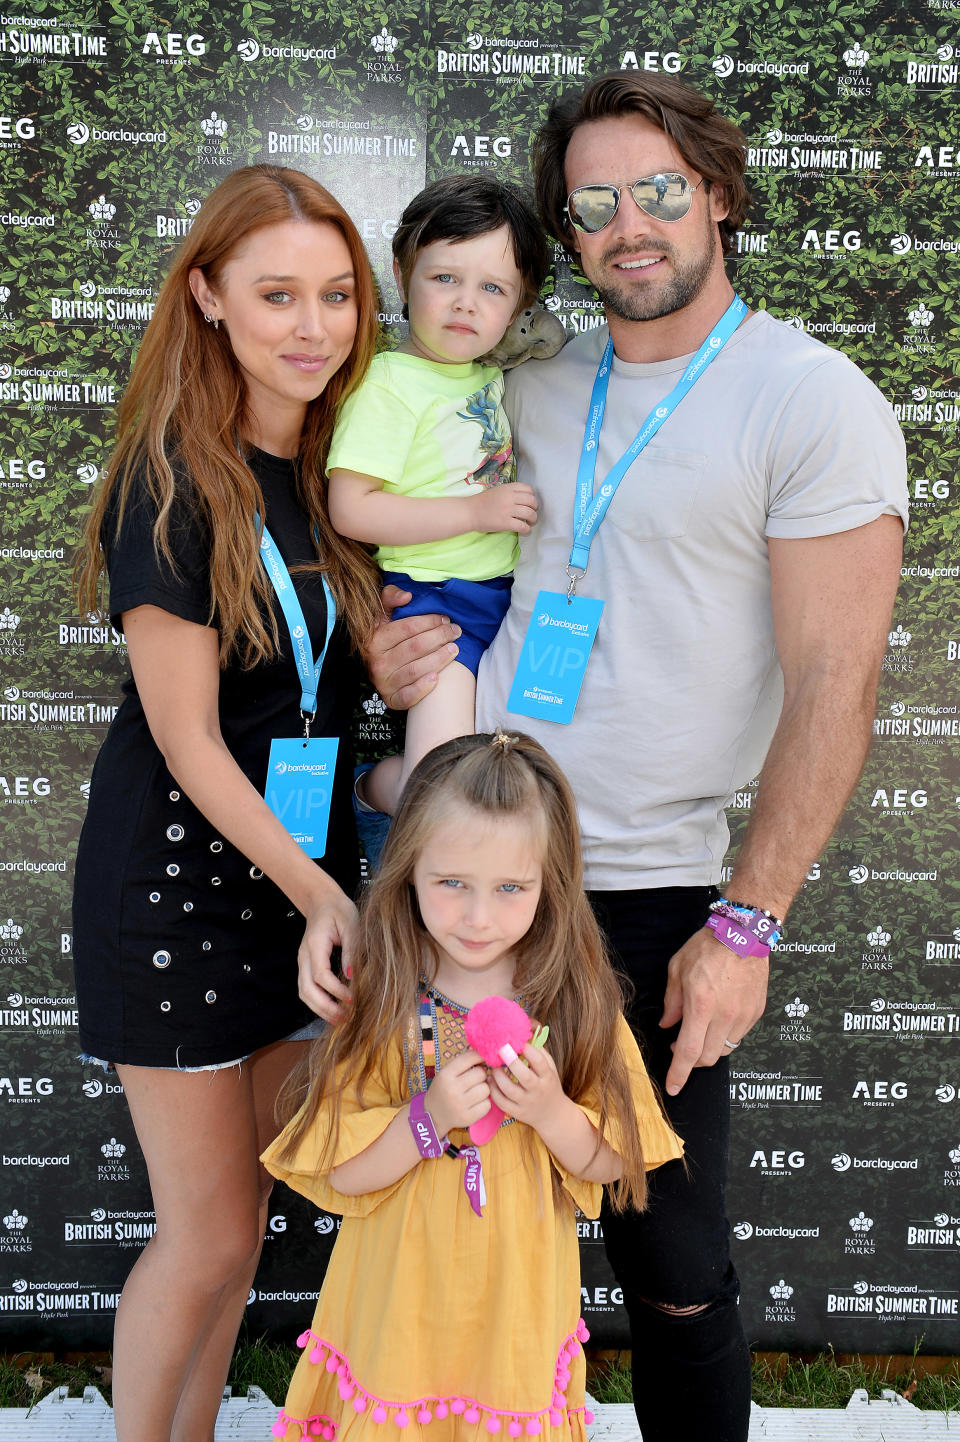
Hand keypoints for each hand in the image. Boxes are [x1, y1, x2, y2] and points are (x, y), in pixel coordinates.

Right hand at [297, 889, 357, 1022]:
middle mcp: (304, 956)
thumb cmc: (338, 910)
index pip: (320, 975)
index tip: (352, 998)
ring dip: (320, 1009)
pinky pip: (306, 989)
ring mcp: (302, 962)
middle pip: (306, 989)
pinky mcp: (306, 967)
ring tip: (340, 1019)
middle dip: (325, 1007)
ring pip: (304, 993)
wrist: (322, 902)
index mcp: (314, 944)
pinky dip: (317, 1003)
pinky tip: (333, 1010)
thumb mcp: (351, 923)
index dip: (335, 990)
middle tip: (345, 1018)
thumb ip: (352, 948)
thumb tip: (352, 974)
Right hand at [363, 584, 461, 710]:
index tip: (445, 619)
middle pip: (415, 647)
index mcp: (374, 639)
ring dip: (439, 659)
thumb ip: (390, 597)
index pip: (407, 628)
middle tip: (456, 632)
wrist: (377, 669)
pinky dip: (422, 688)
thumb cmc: (385, 637)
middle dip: (440, 637)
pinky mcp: (391, 699)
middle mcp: (377, 662)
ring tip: (454, 649)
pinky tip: (437, 678)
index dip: (429, 621)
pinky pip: (407, 696)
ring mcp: (383, 682)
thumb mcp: (382, 614)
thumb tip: (407, 596)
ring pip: (415, 669)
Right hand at [422, 1049, 489, 1134]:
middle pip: (481, 1074)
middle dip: (481, 1075)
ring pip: (486, 1089)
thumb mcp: (447, 1072)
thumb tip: (484, 1052)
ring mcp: (460, 1105)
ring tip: (474, 1091)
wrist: (433, 1115)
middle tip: (475, 1079)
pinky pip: (487, 1105)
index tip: (482, 1060)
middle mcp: (452, 1089)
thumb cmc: (444, 1089)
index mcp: (445, 1074)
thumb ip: (463, 1062)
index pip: (470, 1058)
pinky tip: (475, 1102)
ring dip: (483, 1089)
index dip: (479, 1056)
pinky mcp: (467, 1118)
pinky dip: (484, 1103)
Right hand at [470, 482, 537, 535]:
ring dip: (533, 519)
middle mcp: (509, 497)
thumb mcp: (497, 490)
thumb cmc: (481, 502)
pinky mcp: (505, 523)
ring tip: (530, 522)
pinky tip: (525, 531)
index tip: (528, 503)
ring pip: (530, 514)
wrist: (469, 512)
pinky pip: (522, 526)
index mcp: (507, 488)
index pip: (528, 489)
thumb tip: (523, 499)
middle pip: (532, 501)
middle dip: (534, 508)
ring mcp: (508, 510)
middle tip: (531, 514)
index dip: (531, 496)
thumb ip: (509, 492)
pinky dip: (527, 530)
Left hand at [489, 1043, 564, 1131]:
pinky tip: (490, 1080)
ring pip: (509, 1090)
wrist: (553, 1115)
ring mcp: (527, 1103)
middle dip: (510, 1061)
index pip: (539, 1062)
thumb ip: (540, 1052)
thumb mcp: (550, 1069)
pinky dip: (493, 1090)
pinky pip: (502, 1102)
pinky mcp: (517, 1113)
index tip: (517, 1041)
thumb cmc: (548, 1085)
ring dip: (498, 1076)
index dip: (528, 1050)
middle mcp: (538, 1091)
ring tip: (492, 1066)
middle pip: (524, 1076)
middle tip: (500, 1049)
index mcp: (548, 1077)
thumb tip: (525, 1034)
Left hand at [660, 928, 768, 1094]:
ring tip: (700, 1029)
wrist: (744, 934)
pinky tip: (717, 1020)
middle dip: (691, 1061)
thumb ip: (671, 1002)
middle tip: (680, 1046)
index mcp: (701, 1006)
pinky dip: (724, 1036)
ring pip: (724, 1050)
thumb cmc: (707, 947)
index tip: (673, 1087)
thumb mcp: (677, 969)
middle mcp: (724, 1016)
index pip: (688, 1053)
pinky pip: (738, 1037)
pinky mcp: (756, 1013)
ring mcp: (743, 1016)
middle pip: (707, 1058)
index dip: (679, 1074)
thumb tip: (667, 1025)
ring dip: (708, 1048)